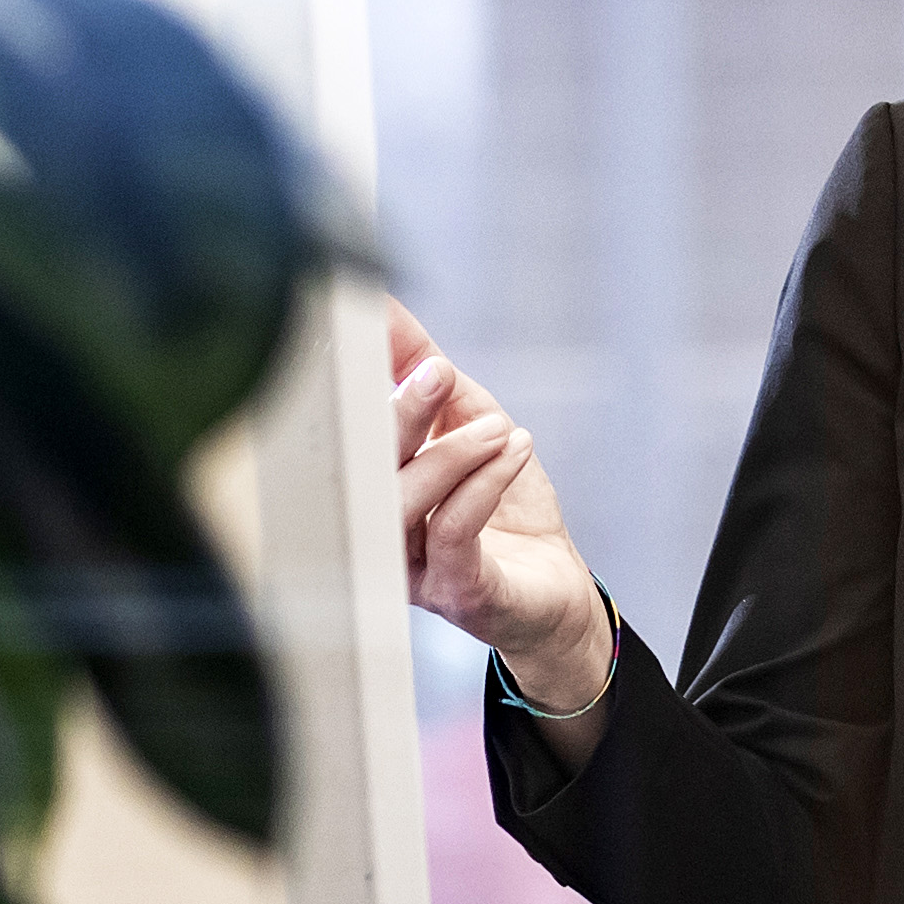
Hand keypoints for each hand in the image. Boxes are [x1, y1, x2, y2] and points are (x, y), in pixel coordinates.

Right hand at [382, 300, 608, 707]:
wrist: (556, 593)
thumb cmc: (506, 511)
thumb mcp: (472, 426)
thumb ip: (432, 376)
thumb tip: (389, 310)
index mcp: (372, 486)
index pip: (348, 431)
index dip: (356, 378)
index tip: (371, 324)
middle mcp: (378, 530)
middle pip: (365, 470)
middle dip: (398, 414)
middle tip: (434, 373)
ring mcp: (412, 568)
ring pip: (403, 502)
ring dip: (451, 451)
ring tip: (497, 428)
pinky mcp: (456, 592)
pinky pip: (454, 531)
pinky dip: (483, 482)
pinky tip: (512, 451)